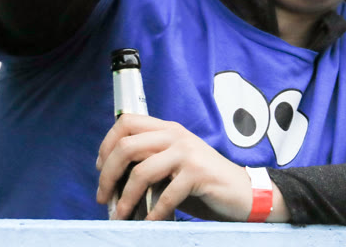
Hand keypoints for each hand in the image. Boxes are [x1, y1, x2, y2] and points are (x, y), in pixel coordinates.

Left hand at [96, 114, 288, 221]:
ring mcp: (188, 153)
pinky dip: (153, 213)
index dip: (107, 145)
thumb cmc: (203, 183)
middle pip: (126, 146)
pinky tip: (149, 222)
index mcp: (168, 130)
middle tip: (104, 197)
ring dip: (125, 198)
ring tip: (121, 215)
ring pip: (141, 171)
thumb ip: (149, 162)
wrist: (243, 192)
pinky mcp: (198, 173)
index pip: (126, 122)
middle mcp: (177, 136)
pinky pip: (164, 195)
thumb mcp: (173, 165)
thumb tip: (112, 179)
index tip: (102, 169)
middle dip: (108, 175)